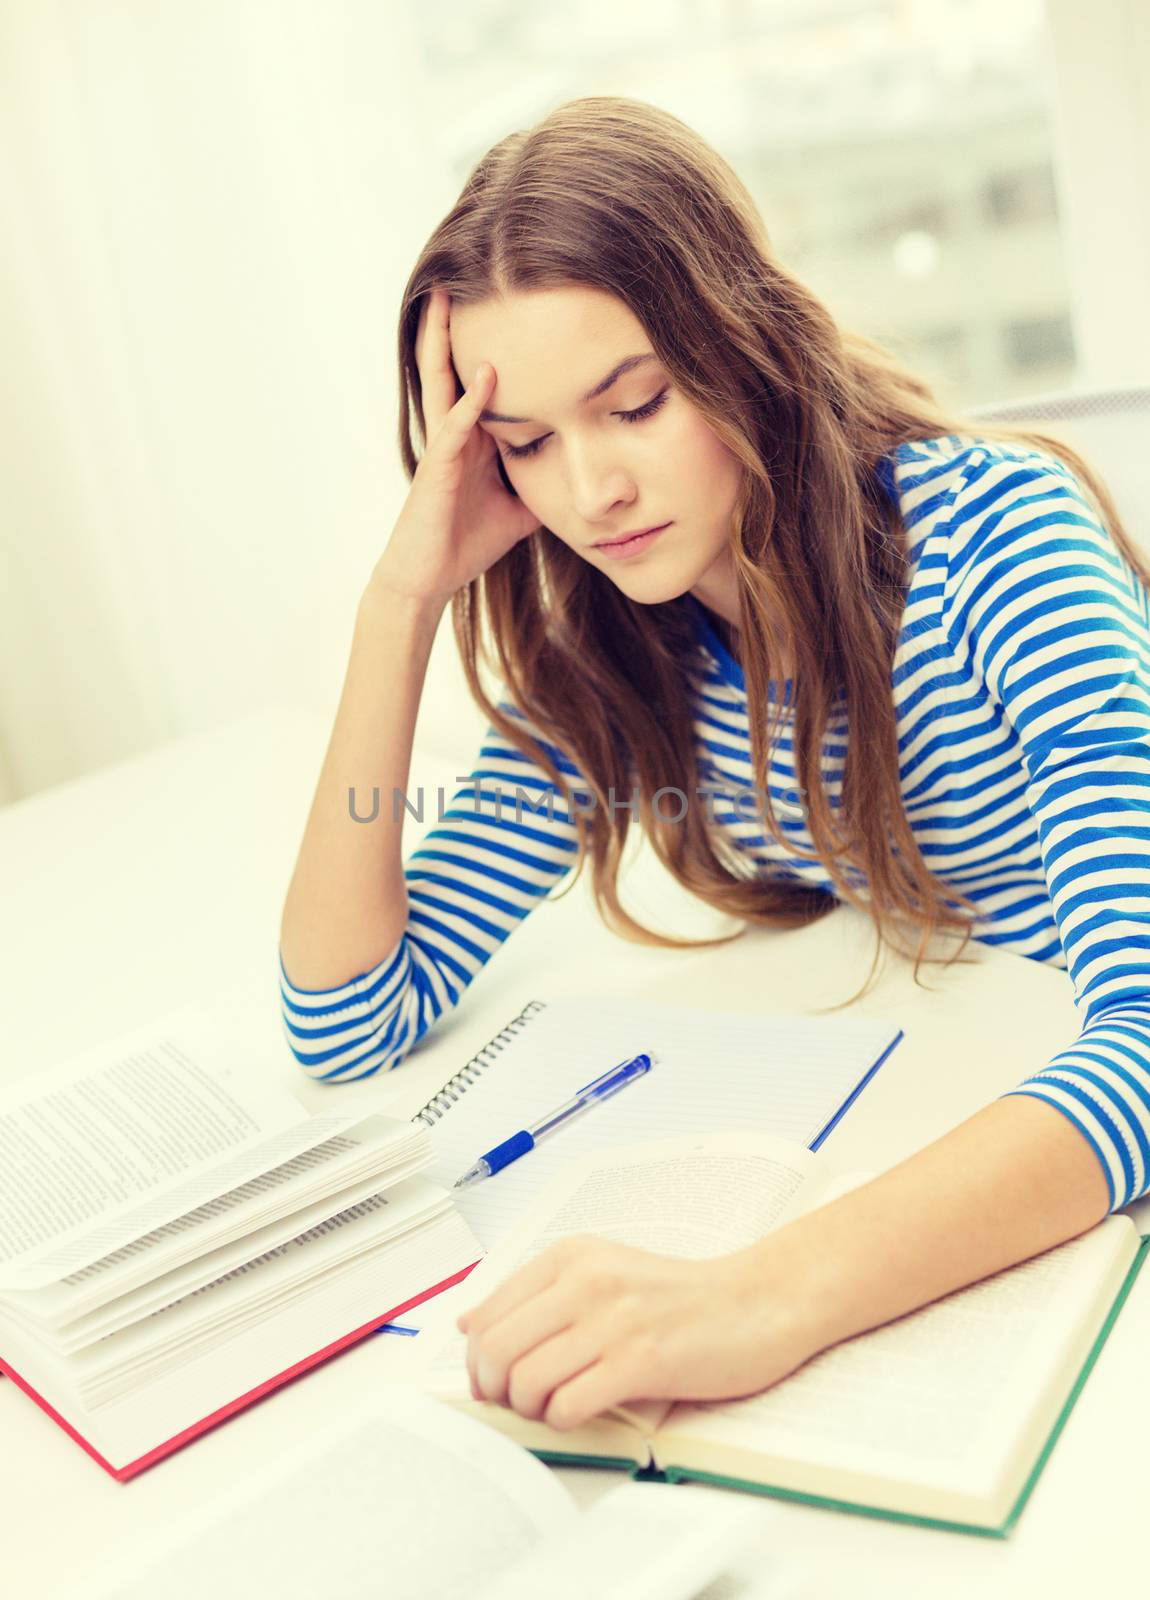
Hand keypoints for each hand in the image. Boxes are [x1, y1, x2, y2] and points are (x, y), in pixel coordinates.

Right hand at [371, 289, 541, 604]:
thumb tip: (584, 473)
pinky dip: (470, 401)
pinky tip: (484, 374)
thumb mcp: (520, 508)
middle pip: (452, 365)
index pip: (479, 377)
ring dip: (445, 342)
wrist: (429, 579)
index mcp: (472, 437)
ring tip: (448, 298)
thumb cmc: (465, 543)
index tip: (505, 301)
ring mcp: (443, 448)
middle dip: (455, 322)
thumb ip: (544, 482)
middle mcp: (454, 433)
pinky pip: (454, 428)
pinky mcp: (437, 470)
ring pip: (442, 383)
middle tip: (463, 273)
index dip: (486, 339)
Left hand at [456, 1234, 824, 1431]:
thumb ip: (536, 1295)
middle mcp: (586, 1281)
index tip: (493, 1381)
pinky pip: (569, 1404)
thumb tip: (467, 1325)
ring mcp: (613, 1320)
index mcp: (570, 1257)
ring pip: (526, 1379)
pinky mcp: (642, 1360)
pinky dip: (563, 1421)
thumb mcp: (601, 1273)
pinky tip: (582, 1413)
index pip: (486, 1315)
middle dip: (495, 1390)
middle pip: (496, 1349)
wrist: (757, 1302)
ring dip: (529, 1409)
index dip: (478, 1361)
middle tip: (517, 1404)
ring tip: (553, 1408)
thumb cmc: (679, 1298)